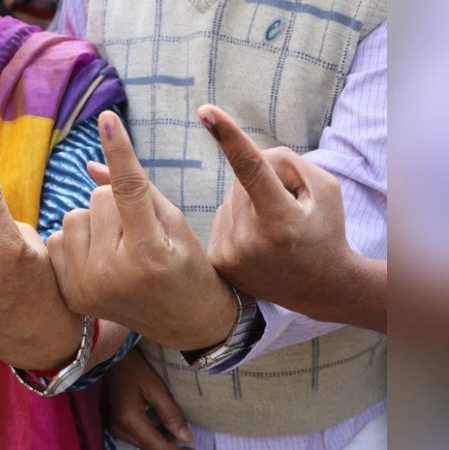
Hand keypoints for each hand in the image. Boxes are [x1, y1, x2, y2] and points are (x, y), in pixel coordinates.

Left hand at [48, 111, 235, 351]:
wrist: (186, 322)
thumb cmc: (187, 265)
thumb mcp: (173, 223)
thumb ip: (136, 189)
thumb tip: (89, 163)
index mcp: (148, 254)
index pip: (128, 190)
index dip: (120, 150)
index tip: (108, 118)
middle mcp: (113, 274)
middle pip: (98, 196)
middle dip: (117, 203)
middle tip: (139, 231)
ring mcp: (88, 288)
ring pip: (74, 214)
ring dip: (94, 220)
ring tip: (119, 246)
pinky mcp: (71, 295)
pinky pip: (58, 238)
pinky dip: (77, 240)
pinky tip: (99, 259)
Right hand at [105, 350, 191, 449]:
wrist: (111, 356)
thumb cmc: (135, 366)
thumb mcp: (156, 387)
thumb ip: (170, 413)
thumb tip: (186, 437)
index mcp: (129, 420)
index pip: (157, 446)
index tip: (194, 449)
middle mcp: (119, 428)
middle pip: (148, 448)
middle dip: (170, 448)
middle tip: (190, 445)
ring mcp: (114, 427)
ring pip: (142, 444)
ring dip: (160, 442)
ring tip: (181, 438)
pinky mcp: (114, 423)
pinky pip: (135, 437)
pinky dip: (151, 436)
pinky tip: (165, 430)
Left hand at [200, 105, 382, 329]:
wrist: (320, 288)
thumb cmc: (325, 230)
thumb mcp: (324, 188)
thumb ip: (286, 161)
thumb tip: (243, 152)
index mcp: (280, 218)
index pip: (251, 168)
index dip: (228, 136)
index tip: (206, 112)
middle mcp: (249, 238)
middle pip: (242, 183)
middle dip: (264, 185)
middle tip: (287, 212)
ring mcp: (230, 253)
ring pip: (230, 200)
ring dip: (249, 204)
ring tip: (274, 232)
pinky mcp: (218, 261)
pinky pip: (222, 218)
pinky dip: (238, 221)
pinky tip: (258, 242)